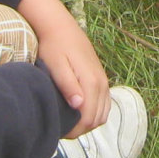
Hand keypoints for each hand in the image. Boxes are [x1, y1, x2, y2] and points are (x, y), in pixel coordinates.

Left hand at [18, 0, 111, 135]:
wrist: (60, 26)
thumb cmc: (54, 47)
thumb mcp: (56, 66)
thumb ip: (68, 86)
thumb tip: (79, 106)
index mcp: (91, 83)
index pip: (88, 118)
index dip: (74, 131)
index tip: (58, 131)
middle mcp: (102, 84)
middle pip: (97, 120)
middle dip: (80, 129)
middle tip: (61, 129)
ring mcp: (104, 81)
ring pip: (102, 114)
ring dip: (88, 123)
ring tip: (68, 122)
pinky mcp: (102, 79)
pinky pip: (104, 104)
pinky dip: (94, 113)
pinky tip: (78, 112)